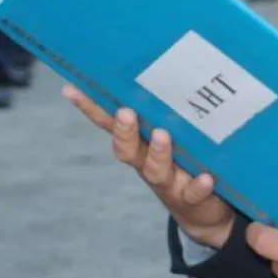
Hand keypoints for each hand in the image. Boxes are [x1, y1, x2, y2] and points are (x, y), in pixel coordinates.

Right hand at [62, 84, 236, 247]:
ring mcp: (168, 182)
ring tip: (161, 135)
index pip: (110, 124)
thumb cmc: (187, 161)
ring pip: (156, 170)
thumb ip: (169, 109)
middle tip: (126, 113)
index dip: (90, 108)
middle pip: (127, 149)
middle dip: (124, 131)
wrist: (205, 213)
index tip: (71, 89)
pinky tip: (206, 177)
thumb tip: (169, 63)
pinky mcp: (191, 198)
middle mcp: (147, 163)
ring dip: (158, 153)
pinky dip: (198, 186)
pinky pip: (193, 193)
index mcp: (139, 144)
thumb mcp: (176, 134)